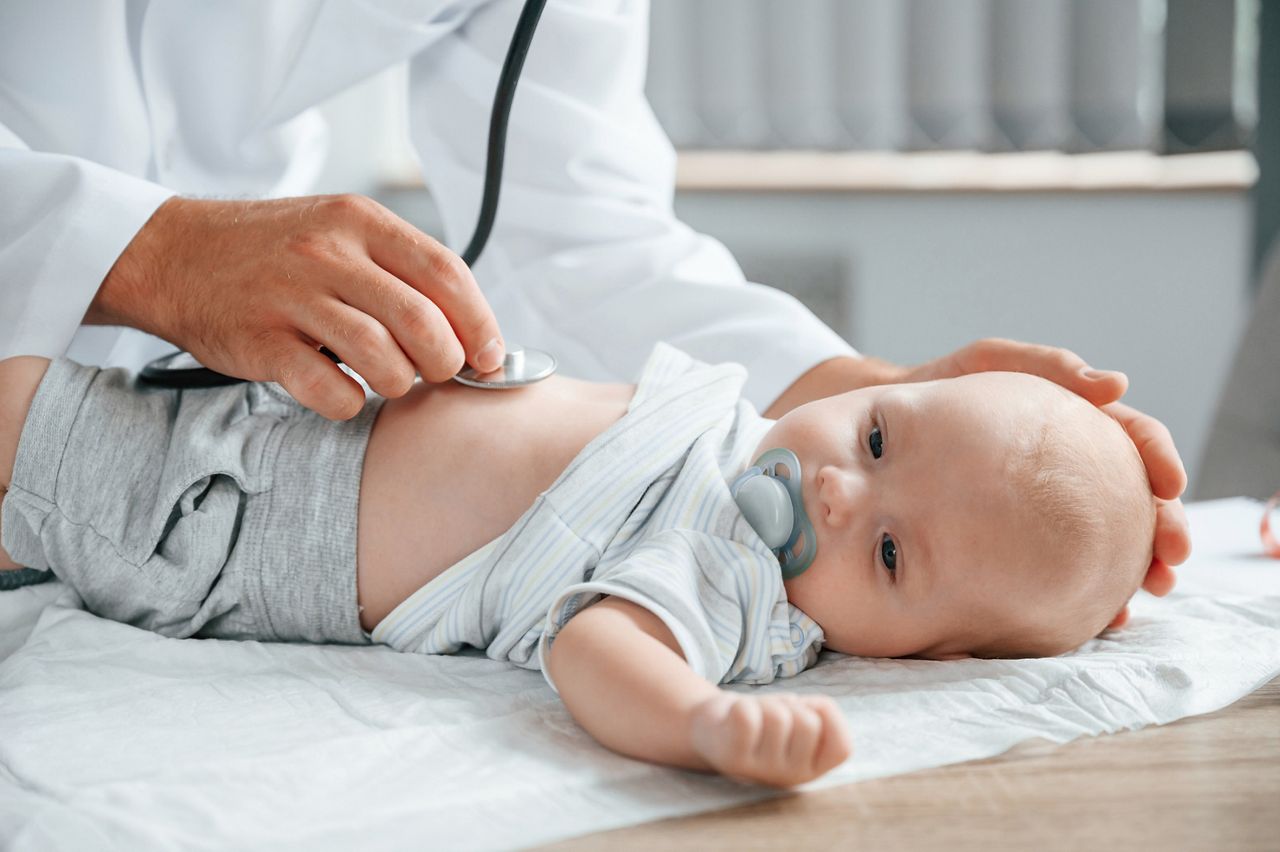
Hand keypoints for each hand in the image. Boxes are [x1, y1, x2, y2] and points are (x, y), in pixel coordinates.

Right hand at [91, 195, 505, 419]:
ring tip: (387, 380)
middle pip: (423, 322)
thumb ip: (401, 270)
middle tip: (436, 373)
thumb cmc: (273, 251)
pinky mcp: (260, 342)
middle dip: (444, 362)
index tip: (490, 356)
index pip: (447, 274)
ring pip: (382, 357)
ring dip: (399, 383)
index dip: (480, 323)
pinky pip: (328, 389)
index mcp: (360, 222)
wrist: (173, 253)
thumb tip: (472, 329)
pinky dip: (348, 403)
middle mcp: (328, 253)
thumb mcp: (340, 233)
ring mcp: (291, 296)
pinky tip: (344, 392)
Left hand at [690, 691, 851, 786]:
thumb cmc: (762, 720)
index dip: (828, 716)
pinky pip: (747, 716)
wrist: (711, 730)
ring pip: (777, 715)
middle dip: (791, 705)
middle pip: (809, 722)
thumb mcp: (799, 720)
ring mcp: (762, 771)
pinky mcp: (733, 759)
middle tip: (773, 715)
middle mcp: (790, 777)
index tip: (807, 710)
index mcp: (812, 770)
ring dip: (764, 704)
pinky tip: (734, 720)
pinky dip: (740, 706)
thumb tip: (822, 709)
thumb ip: (821, 717)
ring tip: (753, 718)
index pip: (842, 747)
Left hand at [771, 338, 1191, 603]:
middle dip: (1163, 528)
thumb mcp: (991, 363)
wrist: (885, 432)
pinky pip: (1061, 567)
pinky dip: (1086, 590)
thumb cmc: (945, 386)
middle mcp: (1073, 467)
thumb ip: (1047, 365)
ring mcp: (1050, 506)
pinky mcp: (1022, 539)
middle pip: (1135, 498)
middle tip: (1170, 558)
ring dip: (1136, 567)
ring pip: (1109, 540)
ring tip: (1147, 593)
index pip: (1136, 439)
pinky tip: (1097, 617)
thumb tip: (1115, 384)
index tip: (1171, 485)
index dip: (1160, 461)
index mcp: (1077, 422)